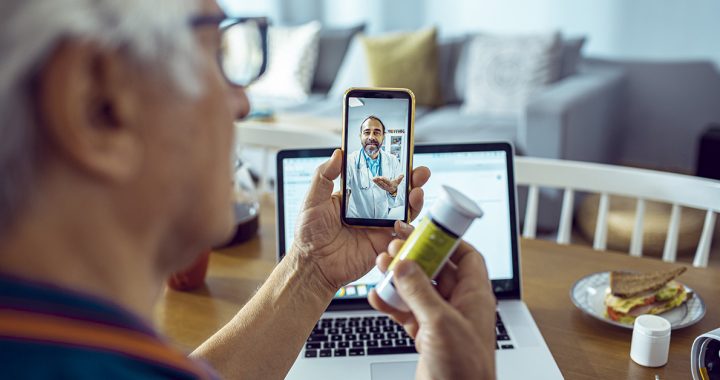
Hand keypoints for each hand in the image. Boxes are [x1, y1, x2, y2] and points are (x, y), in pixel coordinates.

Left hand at [291, 149, 429, 291]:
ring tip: (416, 192)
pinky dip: (407, 228)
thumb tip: (337, 153)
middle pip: (397, 192)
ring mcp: (379, 227)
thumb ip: (324, 176)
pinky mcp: (383, 245)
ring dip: (415, 200)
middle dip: (412, 180)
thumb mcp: (313, 200)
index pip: (378, 177)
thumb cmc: (309, 234)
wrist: (313, 265)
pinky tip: (402, 222)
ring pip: (405, 211)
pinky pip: (402, 235)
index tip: (403, 157)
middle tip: (420, 172)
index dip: (392, 167)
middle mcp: (371, 210)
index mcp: (356, 196)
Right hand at [368, 228, 496, 379]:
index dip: (446, 240)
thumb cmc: (466, 371)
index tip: (424, 230)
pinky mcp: (426, 337)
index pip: (465, 257)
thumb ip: (420, 292)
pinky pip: (406, 313)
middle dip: (414, 257)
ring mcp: (441, 321)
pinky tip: (376, 296)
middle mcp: (459, 306)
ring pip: (418, 290)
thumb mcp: (441, 324)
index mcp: (474, 297)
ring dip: (398, 278)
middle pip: (436, 270)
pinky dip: (391, 304)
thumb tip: (404, 265)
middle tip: (393, 245)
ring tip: (380, 265)